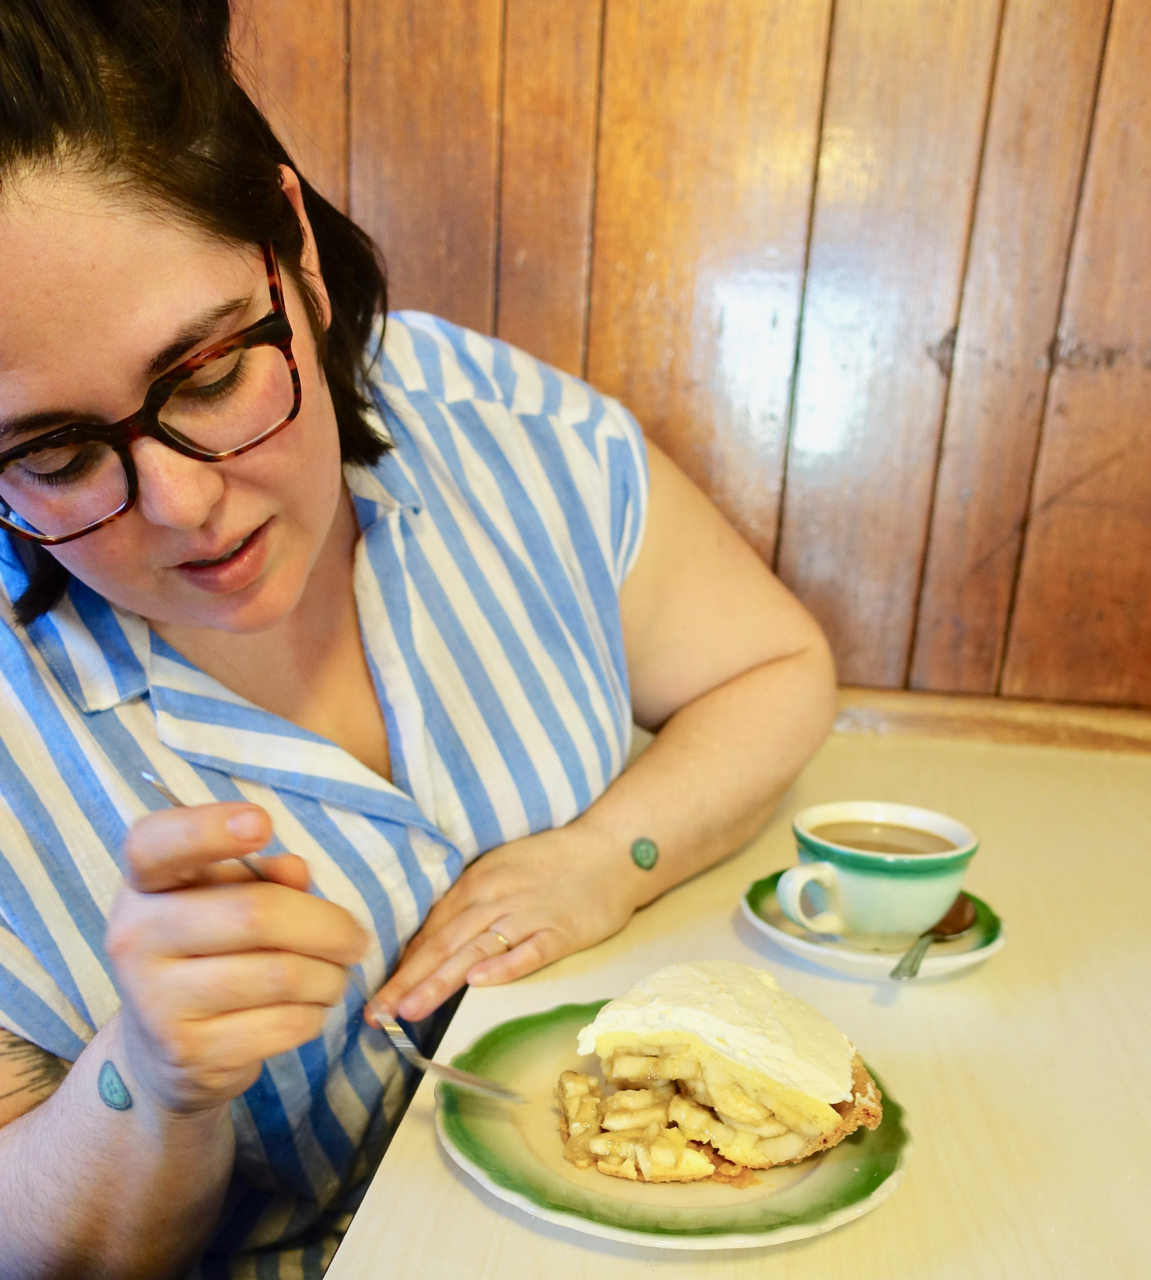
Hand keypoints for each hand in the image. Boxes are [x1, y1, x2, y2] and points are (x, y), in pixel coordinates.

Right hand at [105, 803, 367, 1114]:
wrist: (163, 1053)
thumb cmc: (208, 952)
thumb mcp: (223, 902)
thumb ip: (260, 878)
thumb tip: (294, 870)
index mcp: (143, 886)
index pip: (156, 844)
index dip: (208, 828)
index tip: (262, 823)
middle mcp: (135, 940)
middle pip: (255, 914)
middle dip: (328, 925)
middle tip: (356, 938)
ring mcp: (157, 1003)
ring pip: (282, 974)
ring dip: (329, 976)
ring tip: (333, 976)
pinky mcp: (190, 1054)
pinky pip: (284, 1023)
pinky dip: (314, 1013)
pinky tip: (307, 1008)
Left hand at [368, 826, 634, 1022]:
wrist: (611, 849)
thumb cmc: (551, 864)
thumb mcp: (500, 872)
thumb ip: (467, 906)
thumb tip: (429, 946)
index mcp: (478, 882)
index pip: (431, 930)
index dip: (401, 966)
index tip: (374, 999)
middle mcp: (497, 896)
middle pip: (444, 942)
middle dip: (408, 980)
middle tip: (378, 1013)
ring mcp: (529, 913)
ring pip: (476, 949)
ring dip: (440, 980)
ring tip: (411, 1008)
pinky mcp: (562, 930)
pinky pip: (529, 950)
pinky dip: (503, 966)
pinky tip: (478, 983)